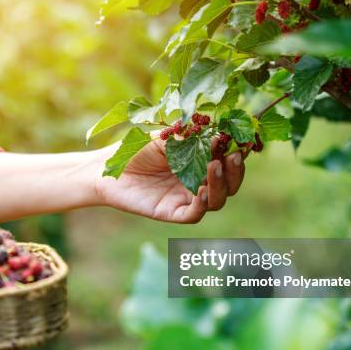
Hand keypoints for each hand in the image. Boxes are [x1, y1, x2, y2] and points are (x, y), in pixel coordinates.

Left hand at [95, 135, 245, 222]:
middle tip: (234, 156)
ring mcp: (185, 198)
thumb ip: (191, 138)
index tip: (244, 143)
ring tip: (214, 166)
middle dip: (235, 171)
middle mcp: (197, 182)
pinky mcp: (172, 213)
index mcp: (199, 162)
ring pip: (217, 200)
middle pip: (229, 184)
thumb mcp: (165, 136)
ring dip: (220, 184)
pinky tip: (200, 188)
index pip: (228, 161)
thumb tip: (219, 135)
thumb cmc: (135, 149)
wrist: (106, 168)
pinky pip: (194, 214)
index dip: (238, 154)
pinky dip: (202, 203)